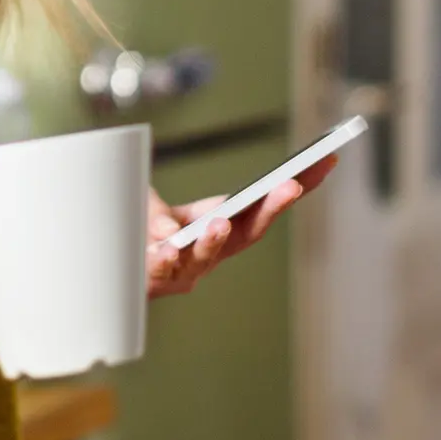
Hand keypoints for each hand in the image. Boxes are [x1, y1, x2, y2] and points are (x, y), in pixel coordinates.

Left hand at [146, 154, 338, 297]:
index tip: (324, 160)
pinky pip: (162, 268)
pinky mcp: (157, 279)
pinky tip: (165, 246)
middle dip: (271, 209)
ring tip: (219, 222)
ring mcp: (188, 269)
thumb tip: (176, 229)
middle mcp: (213, 253)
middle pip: (248, 232)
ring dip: (215, 238)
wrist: (116, 267)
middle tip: (290, 186)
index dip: (294, 189)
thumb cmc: (145, 232)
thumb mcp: (159, 210)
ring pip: (206, 255)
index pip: (264, 207)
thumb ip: (164, 214)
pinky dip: (165, 257)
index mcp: (224, 229)